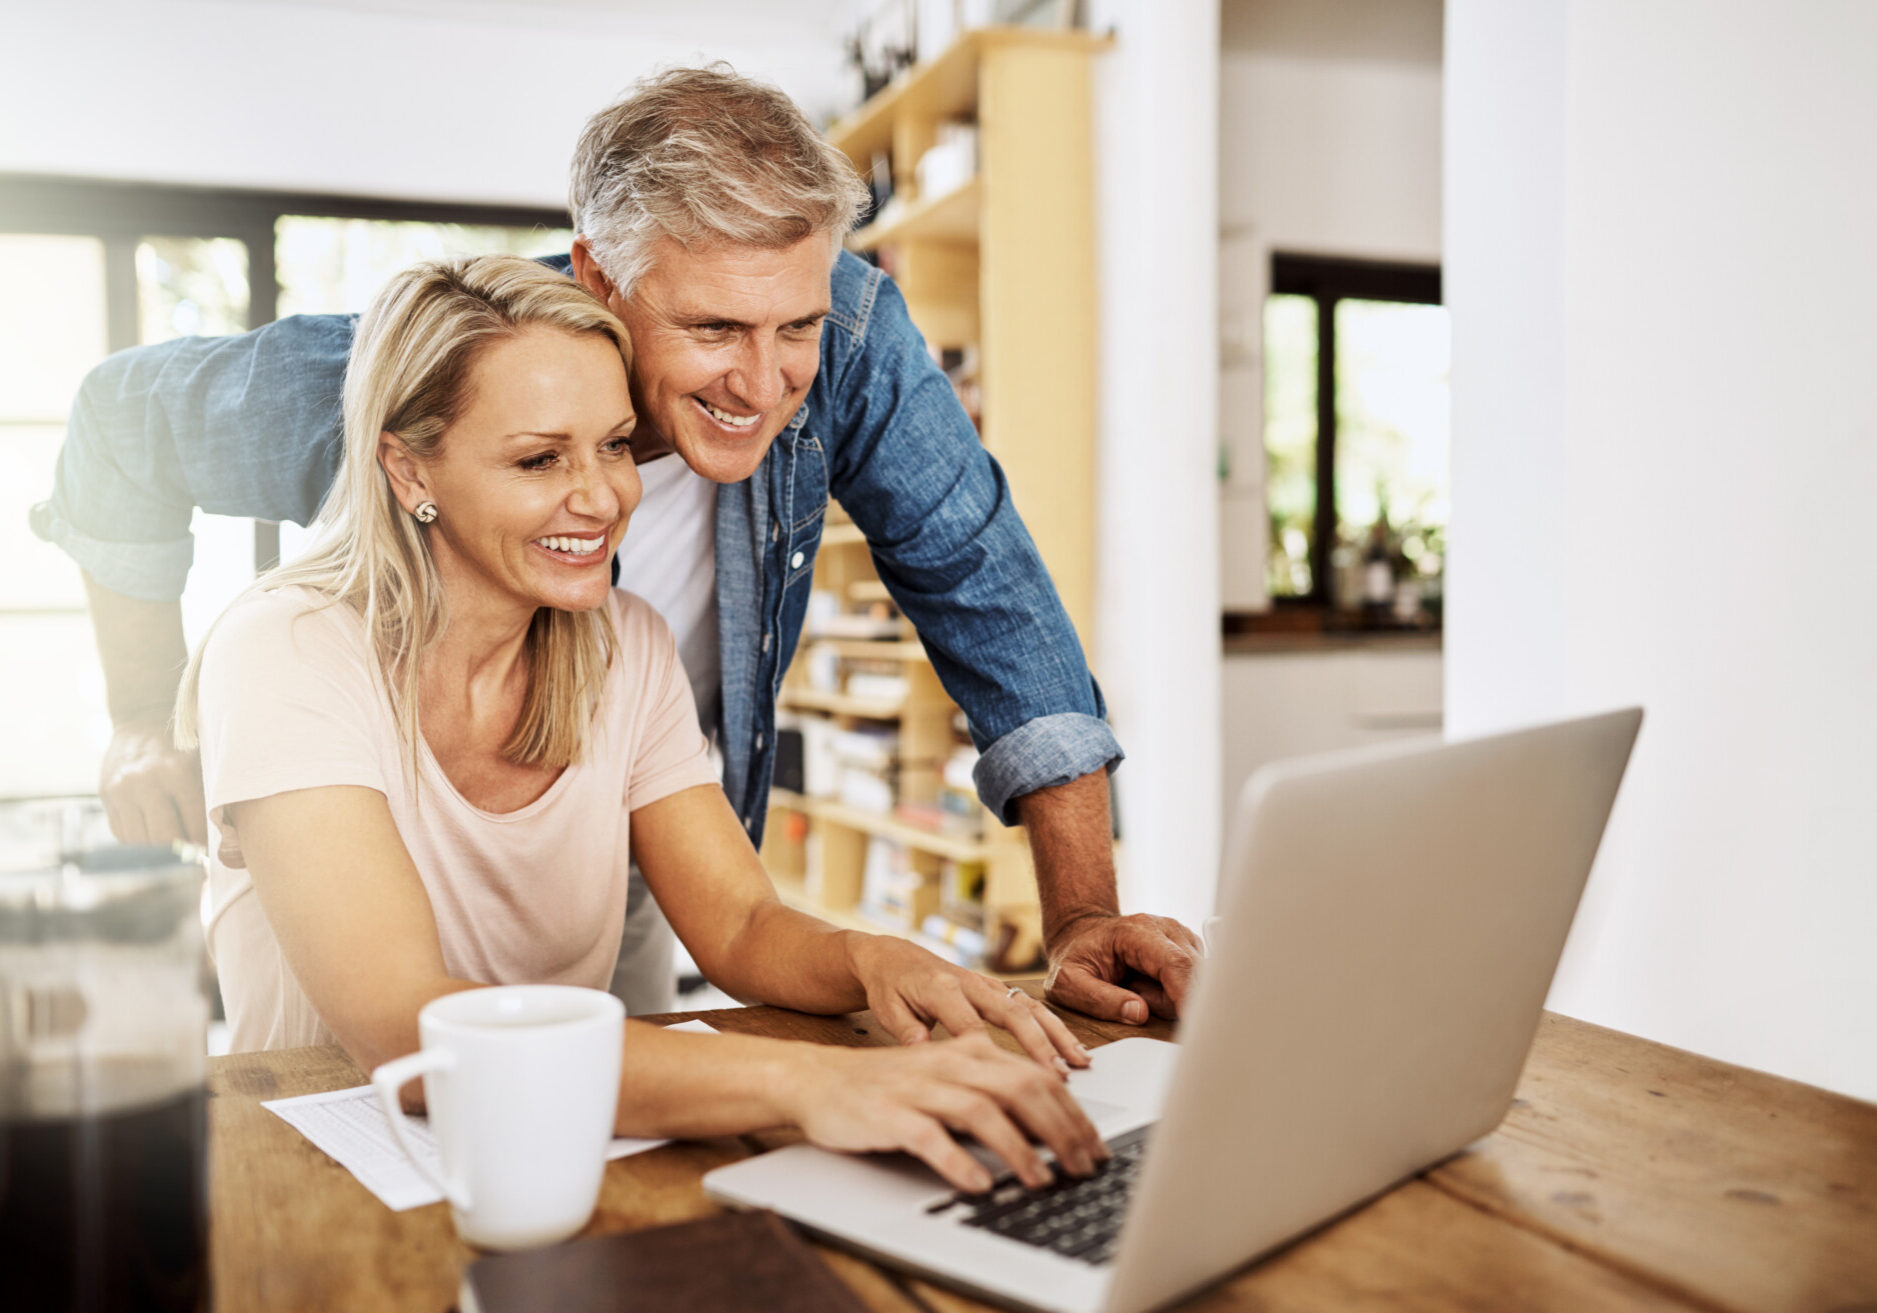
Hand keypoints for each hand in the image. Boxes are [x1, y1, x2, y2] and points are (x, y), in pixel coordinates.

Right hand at [99, 723, 205, 846]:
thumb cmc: (183, 745)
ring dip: (158, 851)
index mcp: (178, 772)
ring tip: (174, 850)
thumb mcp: (202, 763)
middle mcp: (146, 782)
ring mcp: (121, 789)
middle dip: (181, 853)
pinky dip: (139, 841)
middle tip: (193, 858)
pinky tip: (153, 836)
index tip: (211, 853)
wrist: (143, 719)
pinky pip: (122, 832)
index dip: (204, 844)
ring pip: (140, 840)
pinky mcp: (105, 794)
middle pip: (165, 838)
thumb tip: (223, 839)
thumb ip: (209, 797)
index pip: (194, 824)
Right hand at [781, 1031, 1108, 1192]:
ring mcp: (918, 1088)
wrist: (816, 1079)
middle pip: (1019, 1088)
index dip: (1071, 1111)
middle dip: (1060, 1130)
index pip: (1035, 1075)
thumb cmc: (887, 1086)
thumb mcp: (945, 1078)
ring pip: (981, 1111)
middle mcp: (948, 1064)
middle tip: (1083, 1166)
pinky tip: (978, 1183)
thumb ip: (991, 1091)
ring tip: (1041, 1180)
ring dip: (1018, 1149)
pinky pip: (930, 1137)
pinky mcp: (888, 1114)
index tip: (1094, 1144)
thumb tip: (1048, 1125)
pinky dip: (958, 1161)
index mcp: (969, 1052)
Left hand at [849, 934, 1088, 1071]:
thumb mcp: (888, 1008)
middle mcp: (971, 983)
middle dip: (1039, 1044)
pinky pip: (1030, 1007)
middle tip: (1059, 1074)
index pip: (969, 1023)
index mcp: (941, 988)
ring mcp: (987, 985)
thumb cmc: (890, 986)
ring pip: (1029, 1008)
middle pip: (1012, 1013)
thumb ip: (907, 1030)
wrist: (893, 956)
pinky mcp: (996, 990)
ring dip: (1057, 1035)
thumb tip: (923, 1053)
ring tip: (1080, 1062)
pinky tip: (1072, 1049)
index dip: (989, 1052)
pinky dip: (1053, 1027)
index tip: (1008, 1082)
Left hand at [1044, 912, 1202, 1023]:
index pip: (1175, 963)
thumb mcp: (1069, 982)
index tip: (1193, 1025)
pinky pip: (1193, 982)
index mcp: (1137, 931)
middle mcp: (1165, 929)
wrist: (1081, 932)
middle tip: (1133, 997)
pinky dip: (1173, 993)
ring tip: (1136, 988)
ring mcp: (1179, 937)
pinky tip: (1149, 986)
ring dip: (1169, 998)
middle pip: (1192, 975)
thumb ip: (1099, 1000)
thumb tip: (1139, 1014)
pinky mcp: (1186, 948)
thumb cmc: (1075, 955)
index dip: (1188, 995)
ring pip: (1195, 982)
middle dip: (1170, 1002)